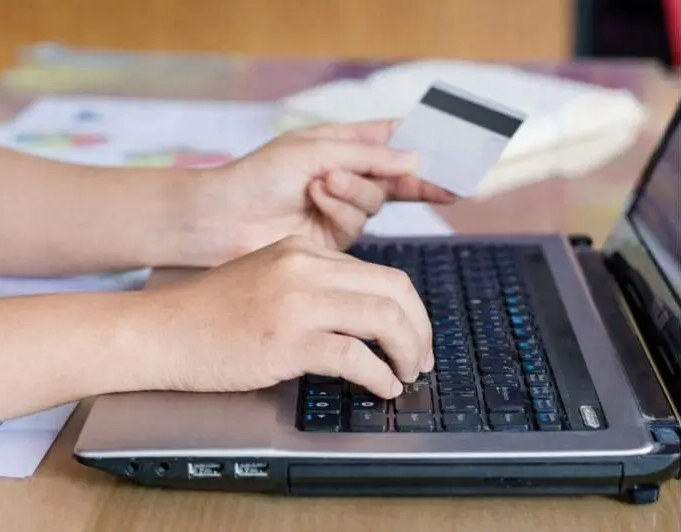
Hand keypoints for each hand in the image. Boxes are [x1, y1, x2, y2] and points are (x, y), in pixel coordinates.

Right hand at [133, 236, 433, 397]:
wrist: (161, 330)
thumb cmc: (207, 314)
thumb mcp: (266, 279)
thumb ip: (311, 286)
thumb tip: (360, 317)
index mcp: (303, 251)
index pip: (380, 272)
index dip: (409, 309)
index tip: (414, 336)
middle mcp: (305, 267)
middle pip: (394, 289)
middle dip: (420, 328)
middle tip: (421, 359)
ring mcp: (296, 301)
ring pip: (383, 318)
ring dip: (407, 352)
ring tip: (407, 375)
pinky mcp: (286, 340)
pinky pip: (355, 356)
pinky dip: (379, 376)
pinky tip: (382, 388)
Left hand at [199, 120, 456, 259]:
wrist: (221, 219)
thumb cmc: (259, 175)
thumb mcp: (314, 150)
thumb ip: (366, 155)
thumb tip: (415, 157)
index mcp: (339, 144)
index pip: (391, 141)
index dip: (424, 146)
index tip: (459, 150)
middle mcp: (343, 177)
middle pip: (396, 178)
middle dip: (418, 179)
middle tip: (448, 186)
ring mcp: (338, 210)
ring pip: (374, 202)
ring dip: (353, 190)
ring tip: (322, 181)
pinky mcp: (331, 241)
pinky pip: (355, 225)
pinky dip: (339, 208)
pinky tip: (316, 196)